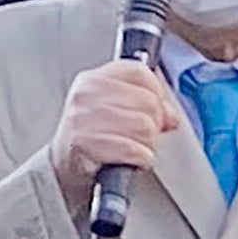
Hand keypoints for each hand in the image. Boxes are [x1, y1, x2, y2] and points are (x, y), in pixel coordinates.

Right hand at [57, 55, 175, 191]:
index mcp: (94, 80)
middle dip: (154, 124)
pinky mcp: (86, 144)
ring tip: (133, 147)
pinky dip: (140, 158)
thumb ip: (147, 104)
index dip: (156, 93)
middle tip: (141, 135)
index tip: (154, 109)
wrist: (66, 166)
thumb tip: (171, 115)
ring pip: (145, 126)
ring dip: (147, 143)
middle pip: (148, 102)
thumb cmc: (92, 136)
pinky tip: (130, 158)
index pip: (140, 72)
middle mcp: (86, 95)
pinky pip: (135, 149)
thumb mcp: (115, 111)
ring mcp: (84, 119)